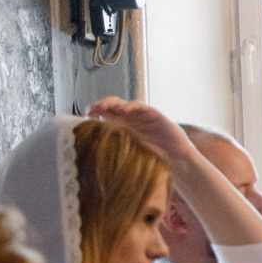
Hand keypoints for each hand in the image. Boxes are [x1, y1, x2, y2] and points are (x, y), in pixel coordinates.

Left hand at [85, 99, 199, 166]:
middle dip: (99, 106)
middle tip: (91, 111)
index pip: (104, 114)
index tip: (85, 118)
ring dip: (111, 102)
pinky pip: (140, 106)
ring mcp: (141, 115)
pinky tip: (125, 109)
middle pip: (110, 106)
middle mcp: (129, 118)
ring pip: (122, 103)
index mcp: (122, 126)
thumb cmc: (154, 158)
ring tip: (102, 106)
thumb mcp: (131, 154)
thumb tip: (92, 160)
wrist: (176, 157)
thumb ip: (116, 151)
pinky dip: (131, 106)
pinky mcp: (153, 114)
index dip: (94, 113)